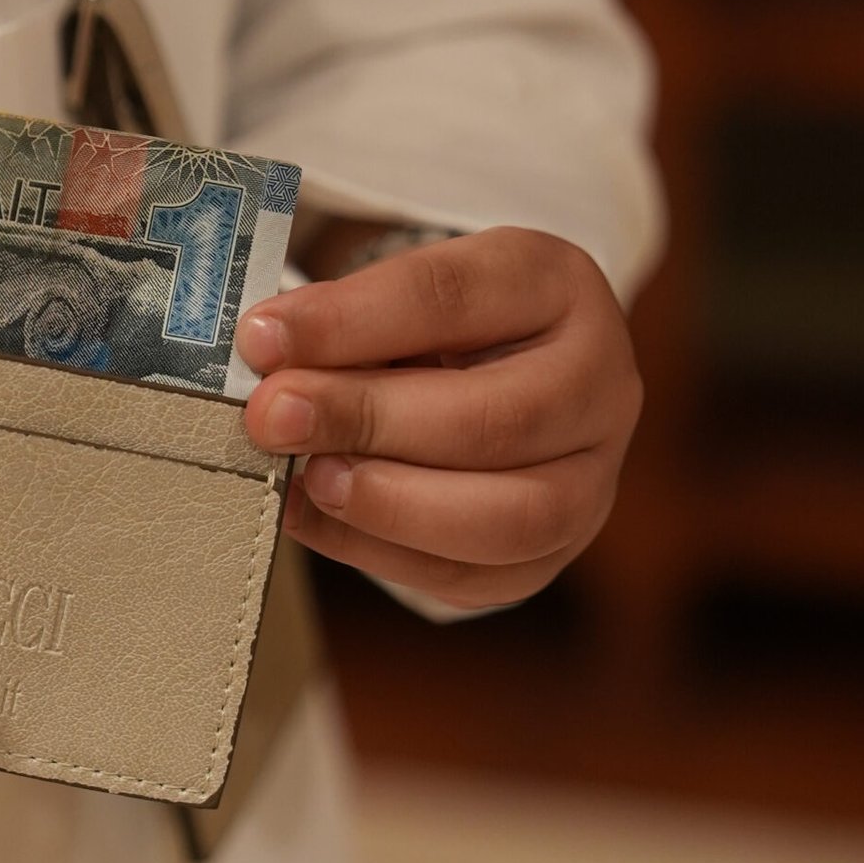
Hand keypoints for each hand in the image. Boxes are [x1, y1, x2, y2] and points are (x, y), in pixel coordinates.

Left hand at [237, 227, 642, 609]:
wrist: (497, 377)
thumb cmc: (436, 329)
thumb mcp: (399, 294)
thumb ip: (344, 321)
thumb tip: (268, 354)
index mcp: (556, 286)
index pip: (455, 298)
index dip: (351, 321)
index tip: (263, 338)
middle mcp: (600, 382)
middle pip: (500, 418)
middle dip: (369, 419)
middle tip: (275, 417)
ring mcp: (593, 477)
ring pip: (512, 517)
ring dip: (393, 504)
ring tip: (309, 479)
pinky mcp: (554, 554)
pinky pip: (476, 577)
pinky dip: (385, 555)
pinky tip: (318, 519)